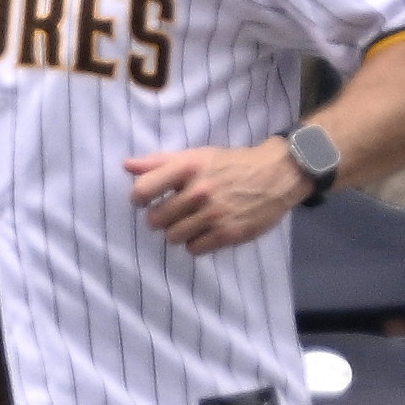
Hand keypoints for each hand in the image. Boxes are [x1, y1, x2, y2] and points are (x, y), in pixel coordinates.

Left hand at [125, 139, 310, 254]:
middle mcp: (199, 191)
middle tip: (173, 213)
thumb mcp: (196, 156)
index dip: (138, 199)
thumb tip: (126, 165)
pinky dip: (196, 243)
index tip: (145, 201)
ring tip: (190, 222)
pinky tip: (205, 232)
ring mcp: (214, 214)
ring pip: (173, 237)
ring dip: (177, 232)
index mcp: (188, 168)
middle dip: (160, 218)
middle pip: (155, 220)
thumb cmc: (230, 164)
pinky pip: (194, 249)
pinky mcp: (229, 233)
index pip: (142, 190)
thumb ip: (159, 162)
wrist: (277, 174)